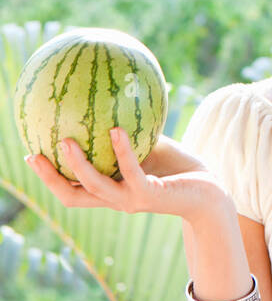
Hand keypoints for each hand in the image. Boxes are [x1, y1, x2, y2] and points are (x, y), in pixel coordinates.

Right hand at [24, 130, 232, 223]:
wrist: (210, 192)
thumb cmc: (179, 169)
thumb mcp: (149, 146)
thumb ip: (129, 132)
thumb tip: (109, 99)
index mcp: (111, 191)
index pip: (72, 189)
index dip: (49, 177)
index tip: (32, 155)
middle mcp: (116, 200)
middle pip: (72, 196)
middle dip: (50, 178)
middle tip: (35, 154)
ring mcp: (131, 201)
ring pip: (95, 187)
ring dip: (78, 165)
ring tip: (66, 141)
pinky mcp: (150, 194)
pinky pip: (131, 171)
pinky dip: (121, 150)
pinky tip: (115, 130)